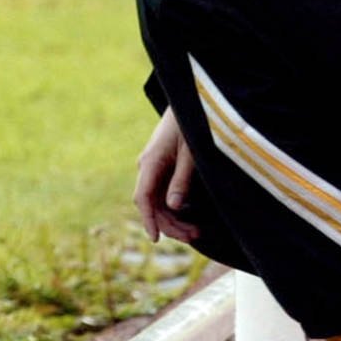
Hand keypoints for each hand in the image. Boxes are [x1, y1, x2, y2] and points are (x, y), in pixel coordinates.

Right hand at [134, 108, 201, 243]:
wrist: (191, 101)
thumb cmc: (193, 124)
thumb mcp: (193, 153)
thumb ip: (182, 179)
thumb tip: (174, 206)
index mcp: (151, 163)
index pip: (144, 198)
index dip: (149, 220)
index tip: (155, 239)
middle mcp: (148, 167)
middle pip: (152, 204)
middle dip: (171, 224)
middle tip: (195, 236)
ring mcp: (154, 167)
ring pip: (158, 201)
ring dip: (175, 218)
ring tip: (196, 231)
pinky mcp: (163, 167)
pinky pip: (164, 192)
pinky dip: (176, 207)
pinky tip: (191, 215)